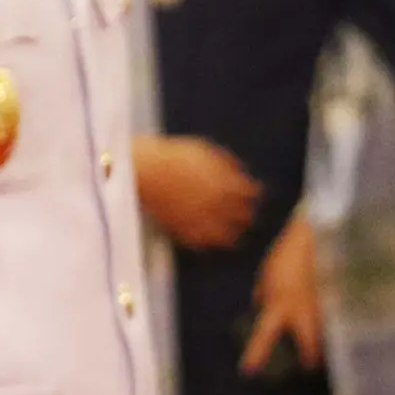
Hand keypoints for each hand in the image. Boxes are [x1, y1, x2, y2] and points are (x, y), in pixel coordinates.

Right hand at [133, 134, 261, 251]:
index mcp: (226, 184)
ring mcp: (201, 222)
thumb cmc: (172, 157)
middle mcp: (218, 206)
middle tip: (241, 212)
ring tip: (229, 231)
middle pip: (244, 218)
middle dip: (244, 214)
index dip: (252, 193)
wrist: (141, 171)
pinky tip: (206, 236)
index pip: (252, 195)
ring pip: (227, 238)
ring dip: (231, 233)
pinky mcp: (183, 232)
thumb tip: (242, 174)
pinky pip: (202, 244)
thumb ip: (226, 164)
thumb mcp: (204, 150)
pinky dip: (207, 241)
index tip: (248, 193)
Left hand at [241, 218, 324, 376]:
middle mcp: (302, 312)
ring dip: (324, 338)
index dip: (255, 355)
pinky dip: (334, 322)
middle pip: (310, 346)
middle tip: (310, 365)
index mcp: (278, 305)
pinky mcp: (340, 301)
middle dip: (310, 358)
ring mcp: (324, 308)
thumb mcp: (266, 275)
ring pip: (327, 334)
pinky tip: (335, 319)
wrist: (316, 236)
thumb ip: (263, 294)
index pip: (264, 335)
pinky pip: (336, 319)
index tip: (247, 371)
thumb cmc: (287, 254)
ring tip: (323, 341)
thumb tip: (260, 305)